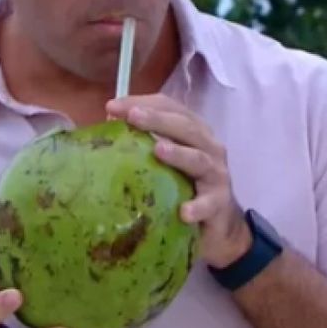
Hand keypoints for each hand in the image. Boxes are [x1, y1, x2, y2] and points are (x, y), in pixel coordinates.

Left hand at [106, 94, 251, 268]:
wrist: (218, 225)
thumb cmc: (185, 186)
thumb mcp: (165, 162)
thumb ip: (142, 144)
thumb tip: (107, 126)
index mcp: (192, 131)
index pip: (170, 107)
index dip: (142, 102)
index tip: (112, 106)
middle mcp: (208, 146)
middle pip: (185, 127)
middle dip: (158, 120)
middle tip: (132, 117)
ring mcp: (216, 174)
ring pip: (198, 159)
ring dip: (179, 154)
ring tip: (158, 150)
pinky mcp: (219, 203)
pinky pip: (208, 204)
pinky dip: (197, 206)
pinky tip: (184, 212)